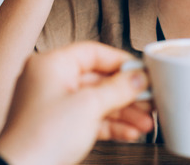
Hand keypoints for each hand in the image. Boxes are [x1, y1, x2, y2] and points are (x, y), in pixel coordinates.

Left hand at [0, 42, 152, 164]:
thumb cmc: (40, 137)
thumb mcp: (88, 106)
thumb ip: (118, 89)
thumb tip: (138, 77)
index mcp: (51, 65)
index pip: (93, 53)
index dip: (121, 62)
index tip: (143, 71)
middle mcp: (50, 81)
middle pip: (98, 79)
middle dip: (127, 93)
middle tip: (149, 98)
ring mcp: (53, 105)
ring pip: (96, 101)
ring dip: (123, 112)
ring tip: (145, 121)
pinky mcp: (58, 127)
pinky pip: (90, 119)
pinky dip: (110, 125)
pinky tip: (130, 132)